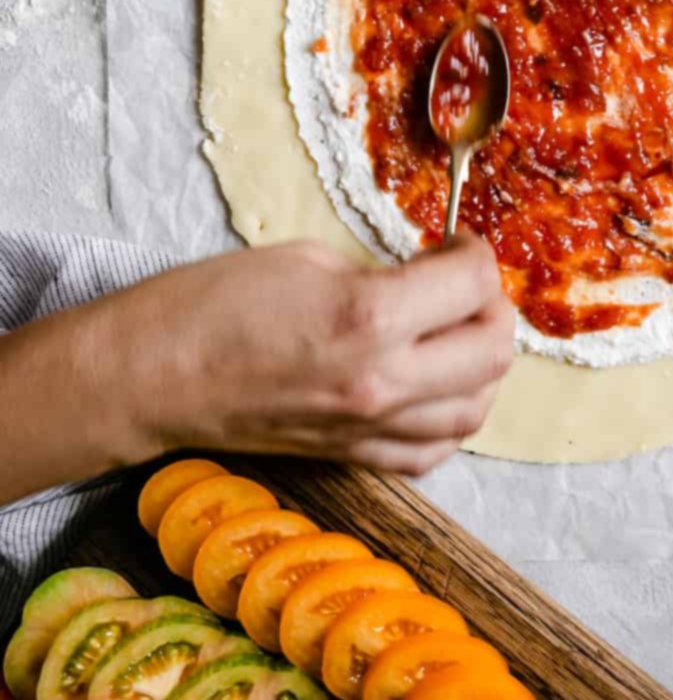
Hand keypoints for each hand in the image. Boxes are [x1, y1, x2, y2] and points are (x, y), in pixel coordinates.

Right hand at [0, 235, 515, 503]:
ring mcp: (368, 429)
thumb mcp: (308, 259)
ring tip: (456, 330)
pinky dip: (451, 417)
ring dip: (482, 365)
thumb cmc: (212, 304)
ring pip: (476, 409)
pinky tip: (434, 385)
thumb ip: (382, 274)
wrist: (151, 377)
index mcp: (369, 318)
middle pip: (493, 350)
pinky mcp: (352, 457)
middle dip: (492, 305)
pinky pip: (433, 451)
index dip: (474, 252)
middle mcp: (381, 382)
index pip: (473, 283)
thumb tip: (429, 280)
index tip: (456, 241)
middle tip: (464, 281)